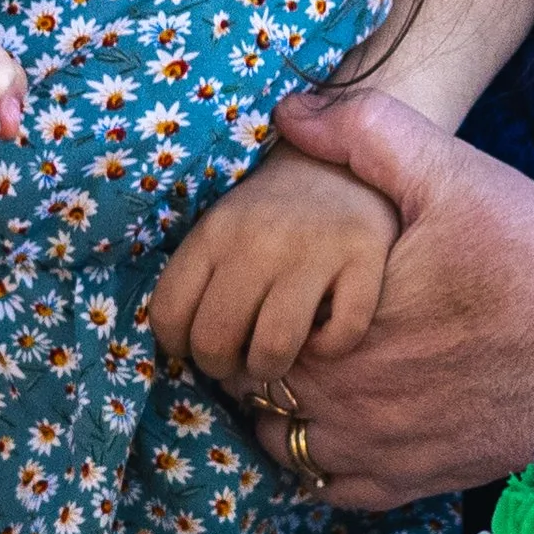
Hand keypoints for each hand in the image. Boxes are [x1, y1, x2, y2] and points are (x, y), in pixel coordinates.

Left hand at [150, 150, 400, 396]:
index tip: (199, 342)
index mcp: (213, 233)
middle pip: (215, 342)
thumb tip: (185, 349)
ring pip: (273, 349)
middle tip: (239, 355)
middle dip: (222, 368)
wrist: (342, 164)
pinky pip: (341, 335)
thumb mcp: (222, 230)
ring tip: (276, 354)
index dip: (179, 347)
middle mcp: (258, 240)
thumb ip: (200, 279)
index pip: (169, 315)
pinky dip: (331, 348)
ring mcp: (313, 249)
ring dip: (271, 368)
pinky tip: (325, 332)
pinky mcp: (364, 256)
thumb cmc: (272, 215)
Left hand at [250, 87, 533, 508]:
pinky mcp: (417, 481)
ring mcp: (381, 451)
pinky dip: (327, 458)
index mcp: (340, 328)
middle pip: (257, 386)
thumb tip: (292, 112)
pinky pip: (334, 488)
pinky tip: (352, 415)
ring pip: (286, 443)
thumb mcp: (456, 176)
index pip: (248, 324)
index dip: (254, 298)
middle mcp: (349, 402)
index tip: (280, 276)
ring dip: (287, 408)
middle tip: (292, 315)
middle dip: (263, 352)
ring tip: (319, 365)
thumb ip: (368, 135)